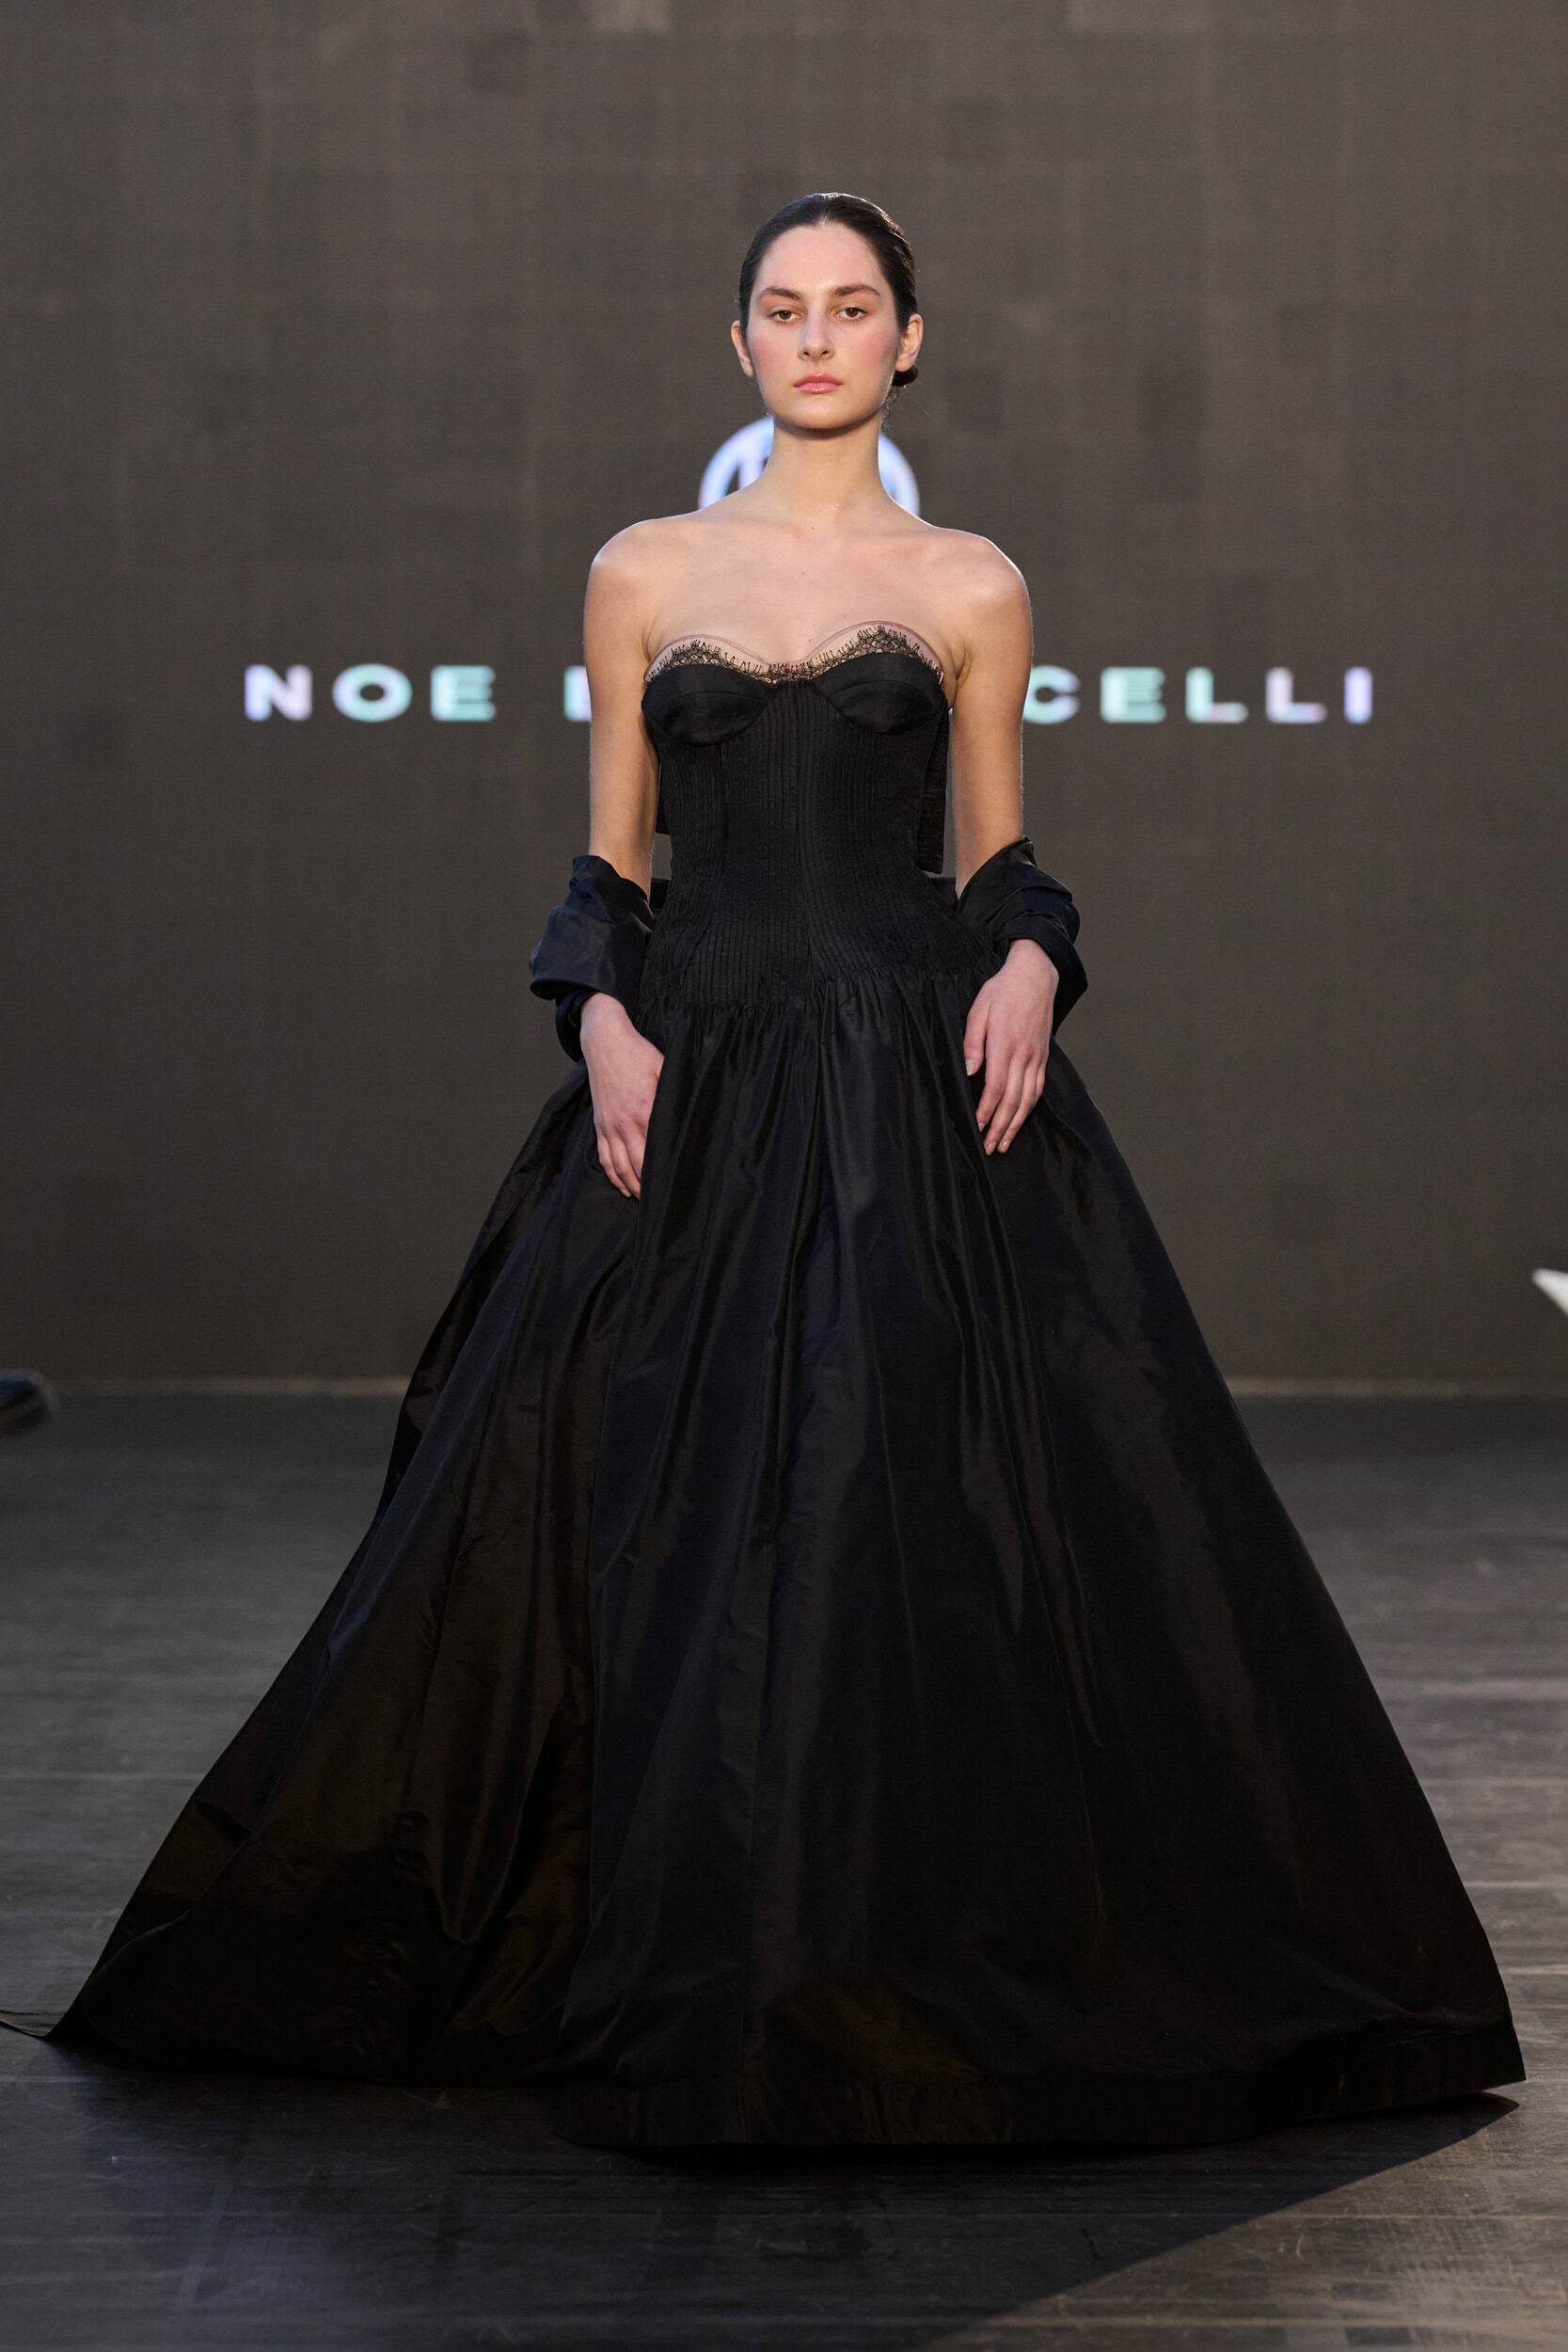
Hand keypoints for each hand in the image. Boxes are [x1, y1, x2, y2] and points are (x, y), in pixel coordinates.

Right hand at [580, 993, 664, 1198]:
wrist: (604, 1041)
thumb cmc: (638, 1053)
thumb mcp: (664, 1069)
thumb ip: (674, 1094)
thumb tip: (689, 1115)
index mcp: (644, 1110)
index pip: (656, 1151)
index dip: (666, 1172)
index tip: (679, 1185)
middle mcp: (624, 1123)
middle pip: (638, 1166)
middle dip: (650, 1188)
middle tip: (665, 1203)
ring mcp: (609, 1126)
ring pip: (619, 1167)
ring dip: (632, 1187)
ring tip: (645, 1201)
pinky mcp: (599, 1124)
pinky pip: (604, 1157)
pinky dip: (613, 1176)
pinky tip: (623, 1186)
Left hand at [963, 940, 1056, 1154]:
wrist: (1036, 975)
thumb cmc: (1003, 990)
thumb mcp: (979, 1008)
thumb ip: (973, 1041)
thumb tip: (969, 1071)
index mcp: (1005, 1044)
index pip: (996, 1087)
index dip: (986, 1110)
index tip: (976, 1126)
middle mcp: (1024, 1054)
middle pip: (1013, 1100)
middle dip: (1000, 1126)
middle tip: (989, 1147)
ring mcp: (1036, 1057)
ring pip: (1028, 1099)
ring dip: (1016, 1124)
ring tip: (1004, 1142)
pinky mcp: (1043, 1057)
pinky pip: (1038, 1089)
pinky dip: (1029, 1108)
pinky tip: (1020, 1120)